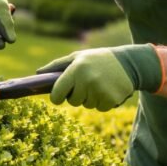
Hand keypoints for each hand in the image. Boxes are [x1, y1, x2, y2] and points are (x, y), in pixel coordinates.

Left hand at [36, 44, 162, 110]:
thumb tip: (38, 73)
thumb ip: (57, 66)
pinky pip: (100, 108)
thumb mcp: (78, 57)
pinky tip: (108, 89)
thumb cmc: (97, 59)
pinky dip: (103, 102)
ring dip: (91, 98)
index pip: (57, 93)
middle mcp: (87, 81)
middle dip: (77, 95)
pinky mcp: (111, 100)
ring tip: (99, 83)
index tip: (59, 96)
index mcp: (76, 70)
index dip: (57, 97)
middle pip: (73, 101)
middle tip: (87, 83)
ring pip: (87, 105)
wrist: (128, 63)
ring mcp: (100, 91)